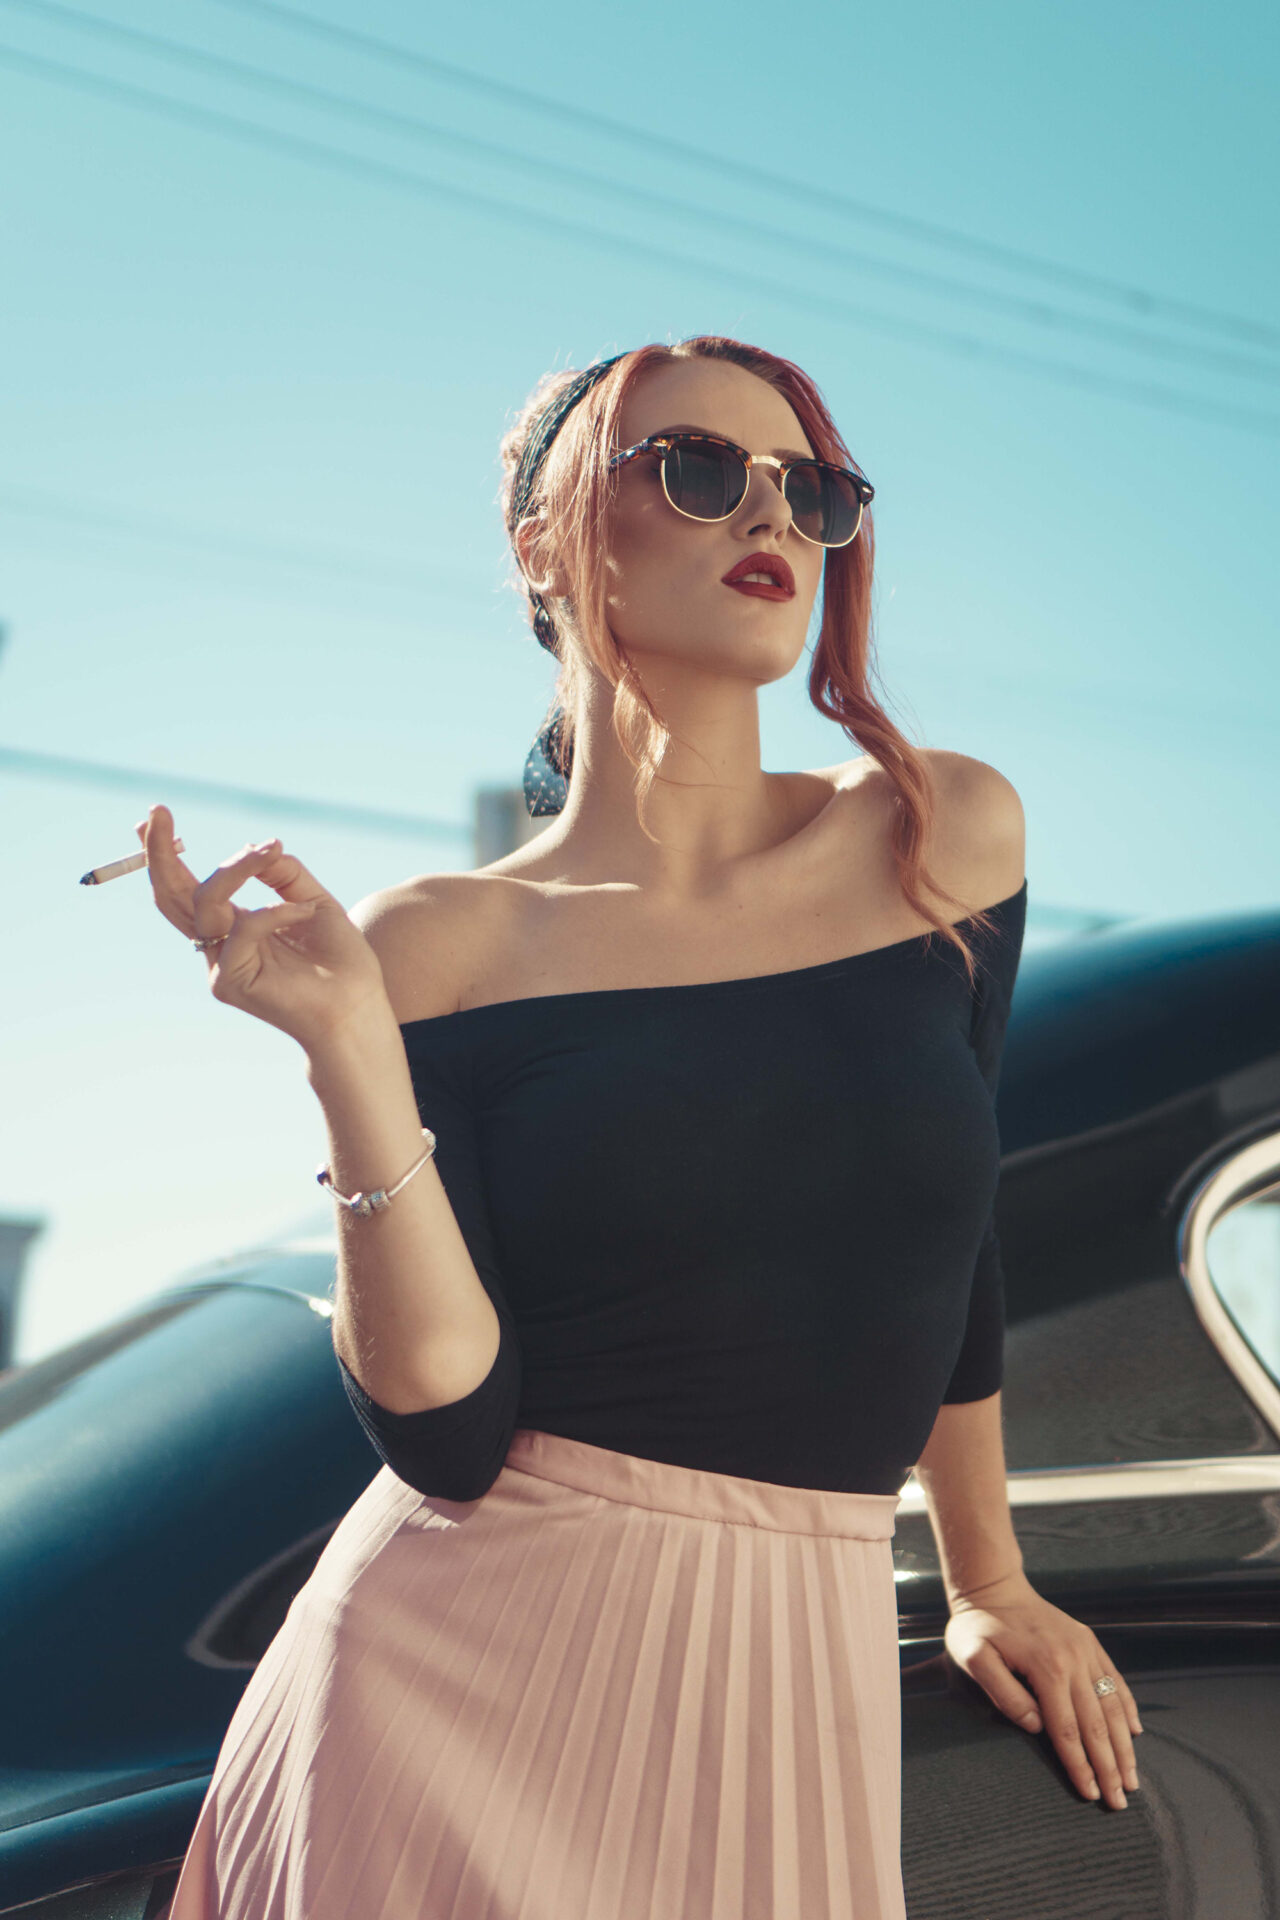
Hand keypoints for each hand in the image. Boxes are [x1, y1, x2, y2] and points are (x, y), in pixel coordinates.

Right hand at [137, 803, 388, 1051]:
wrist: (357, 1005)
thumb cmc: (339, 959)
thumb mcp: (311, 900)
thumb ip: (282, 873)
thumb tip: (256, 845)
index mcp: (232, 925)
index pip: (186, 886)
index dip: (164, 854)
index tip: (154, 816)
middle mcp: (218, 944)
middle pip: (171, 894)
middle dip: (159, 851)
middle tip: (157, 812)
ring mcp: (220, 964)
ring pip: (205, 901)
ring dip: (237, 868)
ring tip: (270, 850)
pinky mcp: (230, 982)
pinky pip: (244, 927)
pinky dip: (275, 911)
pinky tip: (304, 913)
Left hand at [943, 1571, 1143, 1809]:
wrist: (993, 1586)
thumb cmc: (977, 1626)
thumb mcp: (974, 1657)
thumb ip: (1004, 1694)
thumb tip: (1036, 1726)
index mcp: (1047, 1667)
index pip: (1067, 1729)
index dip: (1080, 1766)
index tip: (1091, 1795)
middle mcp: (1074, 1659)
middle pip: (1097, 1724)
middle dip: (1110, 1767)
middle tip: (1120, 1801)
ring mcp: (1086, 1649)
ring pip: (1113, 1706)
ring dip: (1124, 1746)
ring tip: (1132, 1778)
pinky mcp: (1089, 1642)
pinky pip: (1114, 1680)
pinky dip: (1127, 1708)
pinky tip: (1134, 1732)